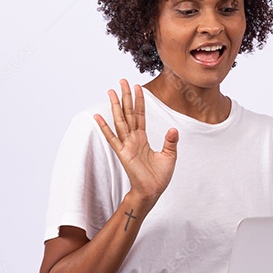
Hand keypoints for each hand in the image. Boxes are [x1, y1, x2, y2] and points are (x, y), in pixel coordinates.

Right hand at [94, 79, 178, 200]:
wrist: (152, 191)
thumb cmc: (159, 176)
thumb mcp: (169, 156)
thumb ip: (170, 141)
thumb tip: (173, 129)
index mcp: (142, 138)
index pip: (140, 115)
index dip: (140, 101)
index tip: (138, 87)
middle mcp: (133, 139)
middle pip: (128, 113)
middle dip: (125, 97)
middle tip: (122, 81)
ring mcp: (126, 145)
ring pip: (120, 121)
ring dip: (115, 106)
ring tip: (110, 91)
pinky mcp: (123, 153)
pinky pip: (112, 138)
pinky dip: (105, 128)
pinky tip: (98, 117)